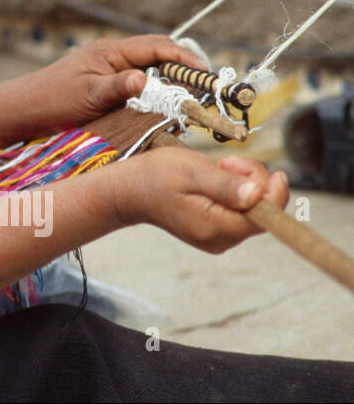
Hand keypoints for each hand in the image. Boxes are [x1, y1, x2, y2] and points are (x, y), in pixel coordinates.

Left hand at [7, 34, 207, 137]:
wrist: (21, 111)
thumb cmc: (51, 101)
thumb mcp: (88, 96)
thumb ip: (117, 87)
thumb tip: (144, 79)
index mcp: (111, 51)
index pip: (158, 46)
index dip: (186, 58)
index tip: (207, 75)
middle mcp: (113, 57)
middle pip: (159, 55)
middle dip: (185, 69)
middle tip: (208, 90)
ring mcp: (109, 71)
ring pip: (150, 70)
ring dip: (172, 82)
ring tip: (193, 101)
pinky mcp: (105, 86)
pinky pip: (139, 84)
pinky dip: (155, 93)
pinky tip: (164, 110)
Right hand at [107, 147, 289, 253]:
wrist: (128, 191)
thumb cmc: (155, 177)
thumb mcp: (192, 171)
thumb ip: (226, 185)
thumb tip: (258, 195)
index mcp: (215, 227)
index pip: (267, 217)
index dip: (275, 192)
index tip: (272, 169)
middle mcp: (220, 240)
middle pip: (263, 213)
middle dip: (255, 183)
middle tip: (227, 163)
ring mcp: (218, 239)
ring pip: (253, 212)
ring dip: (244, 186)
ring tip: (218, 170)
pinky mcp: (215, 232)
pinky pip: (241, 213)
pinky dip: (236, 194)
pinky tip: (215, 182)